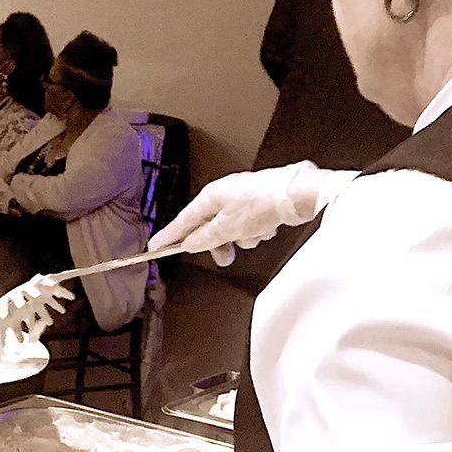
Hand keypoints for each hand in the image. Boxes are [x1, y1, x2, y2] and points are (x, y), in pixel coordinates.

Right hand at [148, 163, 321, 265]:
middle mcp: (224, 195)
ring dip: (243, 238)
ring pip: (232, 229)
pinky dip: (257, 230)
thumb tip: (189, 244)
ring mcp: (242, 199)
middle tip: (225, 257)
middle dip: (219, 243)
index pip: (183, 221)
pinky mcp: (259, 204)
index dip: (169, 236)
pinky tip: (267, 228)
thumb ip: (205, 238)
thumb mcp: (227, 228)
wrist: (295, 194)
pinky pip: (250, 225)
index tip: (156, 247)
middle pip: (209, 227)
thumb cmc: (261, 204)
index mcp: (210, 197)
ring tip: (254, 237)